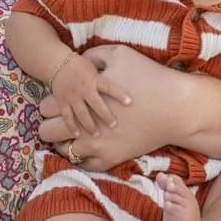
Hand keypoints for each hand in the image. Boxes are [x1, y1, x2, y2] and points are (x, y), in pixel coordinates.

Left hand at [39, 46, 177, 169]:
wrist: (175, 107)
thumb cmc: (148, 77)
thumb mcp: (118, 54)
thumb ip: (92, 57)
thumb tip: (80, 62)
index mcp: (80, 101)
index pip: (44, 107)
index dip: (49, 104)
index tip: (56, 102)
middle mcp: (83, 126)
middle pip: (46, 132)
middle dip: (50, 124)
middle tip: (59, 119)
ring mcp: (97, 147)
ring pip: (63, 151)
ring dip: (63, 142)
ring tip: (71, 135)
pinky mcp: (112, 159)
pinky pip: (85, 166)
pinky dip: (82, 159)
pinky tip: (84, 150)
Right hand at [50, 54, 126, 136]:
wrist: (58, 64)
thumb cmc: (80, 65)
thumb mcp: (95, 66)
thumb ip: (105, 76)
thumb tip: (122, 77)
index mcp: (94, 79)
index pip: (109, 87)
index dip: (119, 94)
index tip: (129, 102)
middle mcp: (84, 89)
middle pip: (96, 104)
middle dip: (105, 115)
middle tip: (113, 125)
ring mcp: (73, 97)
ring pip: (81, 113)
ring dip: (89, 124)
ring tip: (96, 135)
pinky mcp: (63, 102)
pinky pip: (67, 116)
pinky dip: (71, 126)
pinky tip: (77, 135)